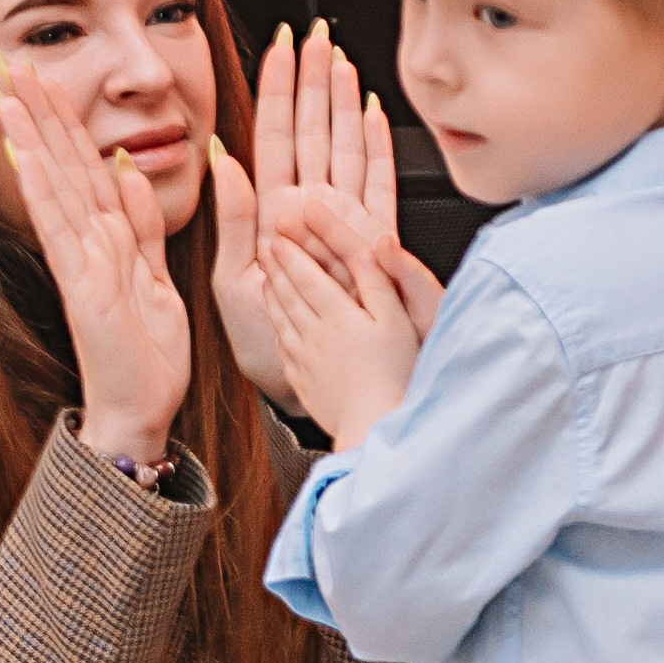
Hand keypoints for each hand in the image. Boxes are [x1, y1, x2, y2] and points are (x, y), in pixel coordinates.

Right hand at [0, 50, 190, 468]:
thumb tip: (129, 171)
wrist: (142, 410)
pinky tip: (22, 154)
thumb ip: (143, 228)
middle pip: (63, 167)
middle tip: (13, 65)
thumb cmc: (149, 355)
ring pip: (55, 187)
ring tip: (8, 94)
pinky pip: (60, 229)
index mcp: (112, 240)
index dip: (68, 122)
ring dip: (31, 139)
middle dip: (40, 115)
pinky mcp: (82, 284)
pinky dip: (41, 191)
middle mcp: (89, 244)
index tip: (47, 79)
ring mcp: (81, 262)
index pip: (87, 167)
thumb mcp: (157, 281)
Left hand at [210, 18, 442, 398]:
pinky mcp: (371, 248)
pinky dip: (379, 152)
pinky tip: (376, 116)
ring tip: (343, 61)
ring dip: (345, 104)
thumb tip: (222, 157)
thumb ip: (232, 218)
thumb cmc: (264, 347)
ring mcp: (341, 226)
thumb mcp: (232, 284)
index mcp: (271, 216)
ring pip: (345, 150)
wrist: (303, 390)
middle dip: (315, 79)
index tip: (280, 45)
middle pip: (314, 132)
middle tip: (317, 31)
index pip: (275, 137)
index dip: (278, 89)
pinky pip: (377, 190)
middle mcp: (308, 213)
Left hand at [257, 232, 422, 448]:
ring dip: (272, 295)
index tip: (281, 237)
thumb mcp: (396, 323)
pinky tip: (277, 323)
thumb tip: (368, 247)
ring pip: (282, 319)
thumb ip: (378, 284)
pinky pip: (282, 348)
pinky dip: (276, 328)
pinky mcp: (303, 381)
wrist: (372, 426)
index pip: (309, 277)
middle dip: (278, 268)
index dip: (293, 255)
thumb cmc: (393, 374)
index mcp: (339, 316)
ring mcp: (305, 360)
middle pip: (290, 294)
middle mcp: (315, 334)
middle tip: (267, 247)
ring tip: (266, 278)